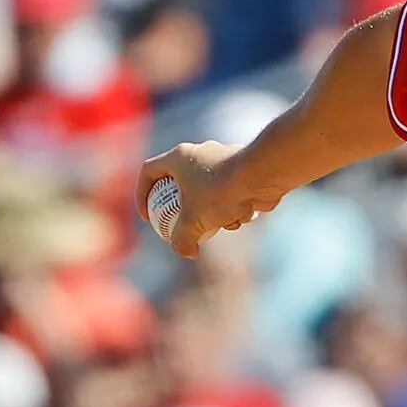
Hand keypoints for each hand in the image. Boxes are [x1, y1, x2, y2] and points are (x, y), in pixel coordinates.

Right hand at [137, 140, 278, 258]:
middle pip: (182, 187)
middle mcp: (200, 155)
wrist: (264, 175)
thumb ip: (182, 240)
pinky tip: (245, 214)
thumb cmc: (222, 191)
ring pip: (210, 195)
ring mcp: (223, 161)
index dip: (142, 195)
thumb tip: (186, 251)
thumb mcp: (193, 221)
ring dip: (216, 216)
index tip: (149, 217)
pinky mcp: (244, 171)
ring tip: (227, 222)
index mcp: (179, 157)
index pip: (148, 172)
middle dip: (188, 213)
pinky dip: (235, 209)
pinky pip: (232, 195)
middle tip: (189, 229)